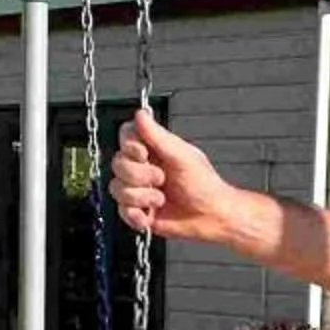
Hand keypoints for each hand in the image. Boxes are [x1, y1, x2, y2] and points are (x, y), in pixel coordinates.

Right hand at [109, 109, 253, 245]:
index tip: (144, 154)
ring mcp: (138, 189)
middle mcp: (142, 167)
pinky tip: (150, 214)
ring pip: (117, 188)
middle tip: (162, 179)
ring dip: (142, 196)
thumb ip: (157, 135)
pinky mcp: (137, 211)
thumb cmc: (204, 184)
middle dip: (140, 175)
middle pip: (118, 164)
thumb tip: (140, 113)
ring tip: (161, 199)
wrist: (211, 216)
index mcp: (153, 149)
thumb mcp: (182, 155)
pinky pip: (121, 211)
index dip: (130, 146)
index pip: (125, 136)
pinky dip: (135, 215)